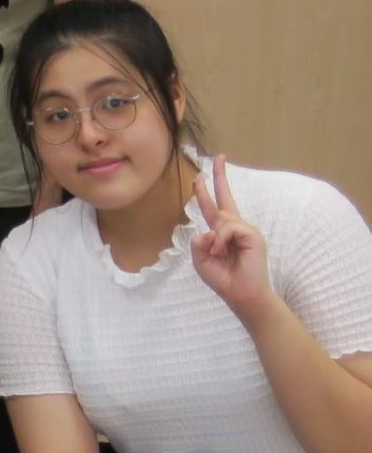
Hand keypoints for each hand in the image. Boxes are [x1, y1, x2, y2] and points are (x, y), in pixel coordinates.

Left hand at [192, 153, 269, 316]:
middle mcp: (235, 227)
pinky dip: (222, 241)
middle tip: (219, 157)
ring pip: (221, 219)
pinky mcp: (253, 235)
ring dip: (215, 240)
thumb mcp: (201, 259)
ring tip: (220, 255)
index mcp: (222, 232)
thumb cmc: (223, 278)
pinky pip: (229, 228)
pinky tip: (225, 252)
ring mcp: (246, 229)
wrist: (242, 295)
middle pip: (225, 196)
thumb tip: (210, 229)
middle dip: (220, 176)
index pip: (213, 206)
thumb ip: (198, 241)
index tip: (201, 175)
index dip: (206, 190)